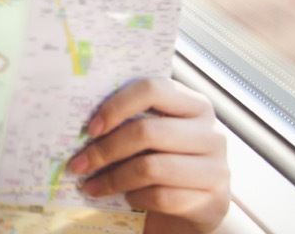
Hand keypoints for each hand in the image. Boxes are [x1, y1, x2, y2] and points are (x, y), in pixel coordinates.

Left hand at [67, 77, 229, 233]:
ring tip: (91, 185)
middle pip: (147, 132)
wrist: (200, 206)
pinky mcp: (213, 201)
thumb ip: (133, 120)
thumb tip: (82, 122)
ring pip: (151, 168)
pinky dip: (136, 198)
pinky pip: (162, 197)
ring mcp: (216, 168)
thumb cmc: (167, 161)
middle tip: (79, 164)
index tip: (90, 128)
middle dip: (105, 150)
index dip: (116, 106)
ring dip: (113, 178)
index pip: (152, 90)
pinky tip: (126, 198)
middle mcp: (211, 133)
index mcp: (194, 104)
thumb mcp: (156, 135)